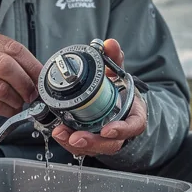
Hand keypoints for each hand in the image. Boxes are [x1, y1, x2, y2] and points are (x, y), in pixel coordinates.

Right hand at [0, 28, 43, 117]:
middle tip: (32, 94)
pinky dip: (5, 109)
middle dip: (25, 83)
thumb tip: (37, 75)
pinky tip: (9, 109)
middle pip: (6, 66)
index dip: (32, 65)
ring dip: (16, 99)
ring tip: (20, 103)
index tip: (42, 78)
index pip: (13, 48)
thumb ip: (6, 58)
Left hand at [51, 39, 146, 156]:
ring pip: (93, 148)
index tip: (107, 129)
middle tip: (75, 137)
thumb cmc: (119, 91)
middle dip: (92, 142)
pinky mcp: (91, 142)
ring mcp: (105, 140)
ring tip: (60, 134)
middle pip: (110, 144)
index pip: (133, 127)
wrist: (116, 104)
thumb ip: (115, 58)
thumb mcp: (118, 73)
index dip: (121, 130)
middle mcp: (120, 131)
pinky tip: (58, 133)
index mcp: (133, 116)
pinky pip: (81, 147)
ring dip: (75, 144)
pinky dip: (68, 142)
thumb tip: (110, 44)